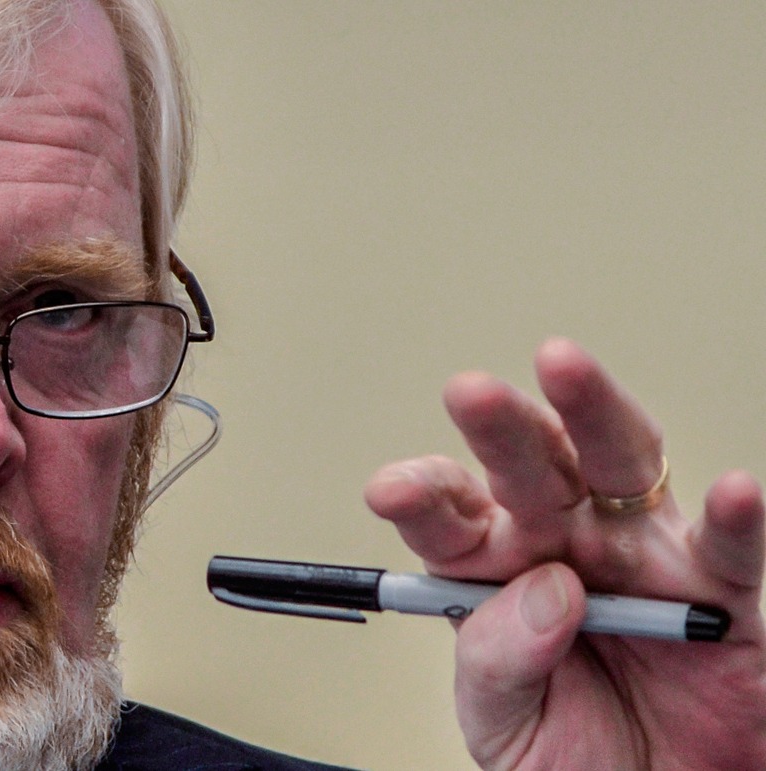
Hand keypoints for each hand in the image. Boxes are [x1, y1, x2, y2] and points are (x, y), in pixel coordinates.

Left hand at [364, 337, 765, 768]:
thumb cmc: (574, 756)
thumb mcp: (504, 723)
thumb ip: (500, 659)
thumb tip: (545, 591)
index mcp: (496, 570)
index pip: (452, 516)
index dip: (424, 495)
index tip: (392, 490)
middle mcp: (566, 542)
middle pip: (530, 466)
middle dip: (499, 427)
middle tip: (470, 395)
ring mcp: (643, 555)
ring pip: (621, 465)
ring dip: (594, 413)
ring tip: (563, 368)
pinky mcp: (720, 591)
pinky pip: (730, 546)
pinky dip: (735, 518)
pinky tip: (728, 489)